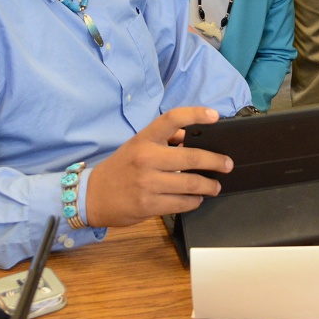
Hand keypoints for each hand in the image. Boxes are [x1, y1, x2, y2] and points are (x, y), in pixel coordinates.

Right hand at [84, 107, 232, 227]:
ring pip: (190, 184)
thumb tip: (191, 137)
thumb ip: (164, 140)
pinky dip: (194, 201)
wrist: (92, 195)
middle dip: (216, 162)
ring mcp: (148, 183)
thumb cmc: (121, 167)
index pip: (172, 119)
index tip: (215, 116)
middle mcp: (146, 158)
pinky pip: (181, 203)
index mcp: (144, 139)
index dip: (195, 114)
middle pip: (191, 157)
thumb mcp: (138, 145)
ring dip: (209, 185)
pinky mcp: (148, 205)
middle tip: (227, 164)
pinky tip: (197, 198)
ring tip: (215, 186)